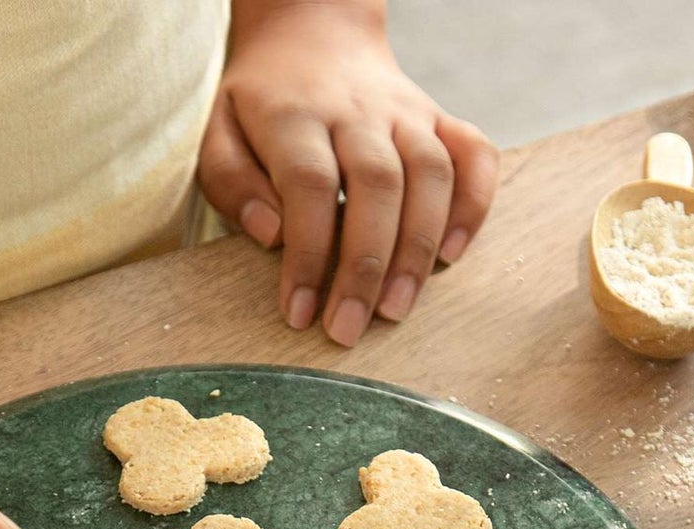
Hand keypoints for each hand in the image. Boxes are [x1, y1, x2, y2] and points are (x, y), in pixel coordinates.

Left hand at [198, 1, 499, 345]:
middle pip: (376, 185)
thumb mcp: (219, 131)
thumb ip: (231, 181)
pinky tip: (452, 255)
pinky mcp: (438, 119)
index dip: (308, 255)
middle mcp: (357, 111)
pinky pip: (474, 155)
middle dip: (365, 266)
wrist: (312, 33)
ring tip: (396, 309)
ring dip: (418, 248)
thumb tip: (271, 234)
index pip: (308, 186)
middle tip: (350, 329)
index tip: (300, 314)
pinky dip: (473, 205)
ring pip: (428, 174)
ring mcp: (405, 113)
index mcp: (296, 114)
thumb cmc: (261, 104)